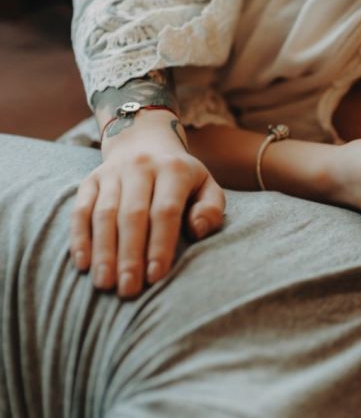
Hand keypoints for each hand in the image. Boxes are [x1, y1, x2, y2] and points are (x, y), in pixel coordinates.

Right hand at [69, 124, 225, 298]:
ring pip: (103, 214)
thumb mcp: (207, 187)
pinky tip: (83, 264)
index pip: (165, 211)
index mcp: (174, 170)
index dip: (160, 244)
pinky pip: (80, 210)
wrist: (145, 142)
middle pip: (132, 215)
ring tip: (105, 284)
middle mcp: (141, 167)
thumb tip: (197, 229)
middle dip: (129, 255)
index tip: (156, 276)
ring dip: (103, 251)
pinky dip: (80, 237)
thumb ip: (211, 209)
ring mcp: (112, 173)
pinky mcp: (90, 180)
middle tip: (128, 289)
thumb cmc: (183, 178)